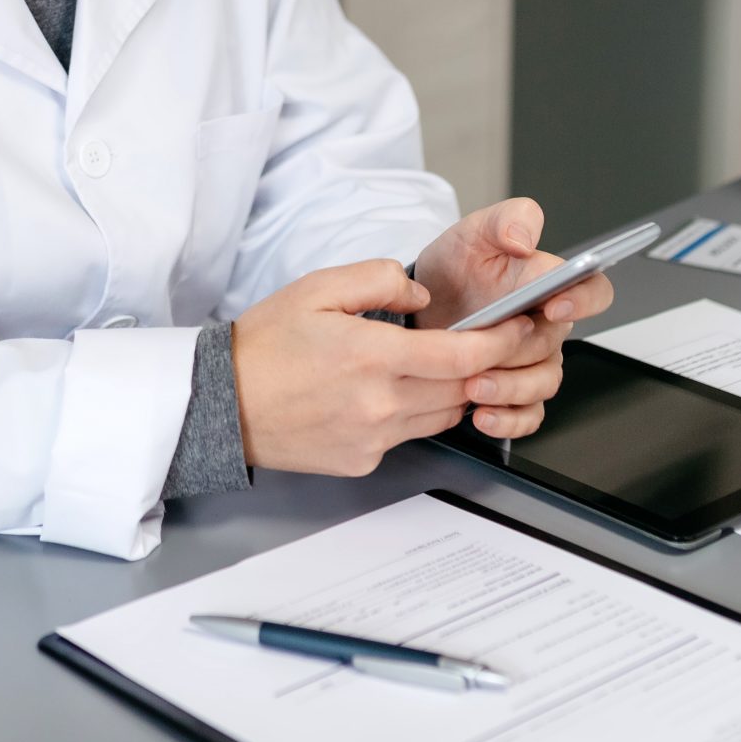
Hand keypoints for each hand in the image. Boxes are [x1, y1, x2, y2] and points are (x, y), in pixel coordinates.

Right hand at [231, 259, 541, 476]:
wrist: (222, 404)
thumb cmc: (265, 345)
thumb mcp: (317, 288)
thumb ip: (378, 280)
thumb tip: (422, 294)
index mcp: (371, 356)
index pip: (462, 356)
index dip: (501, 342)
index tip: (518, 327)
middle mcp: (379, 404)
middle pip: (462, 389)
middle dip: (486, 366)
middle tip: (494, 342)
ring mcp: (373, 439)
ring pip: (443, 416)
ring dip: (454, 391)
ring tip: (442, 364)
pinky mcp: (363, 460)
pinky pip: (409, 435)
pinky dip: (416, 413)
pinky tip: (393, 392)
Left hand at [410, 197, 617, 438]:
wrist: (420, 305)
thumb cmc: (456, 267)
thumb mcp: (473, 230)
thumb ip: (506, 220)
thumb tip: (524, 238)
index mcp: (548, 285)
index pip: (593, 291)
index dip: (584, 301)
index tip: (555, 305)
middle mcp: (545, 326)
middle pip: (555, 347)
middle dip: (519, 354)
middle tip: (483, 355)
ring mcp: (530, 361)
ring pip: (543, 385)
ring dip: (511, 390)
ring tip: (473, 387)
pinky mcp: (512, 391)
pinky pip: (527, 415)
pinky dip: (508, 421)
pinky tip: (482, 416)